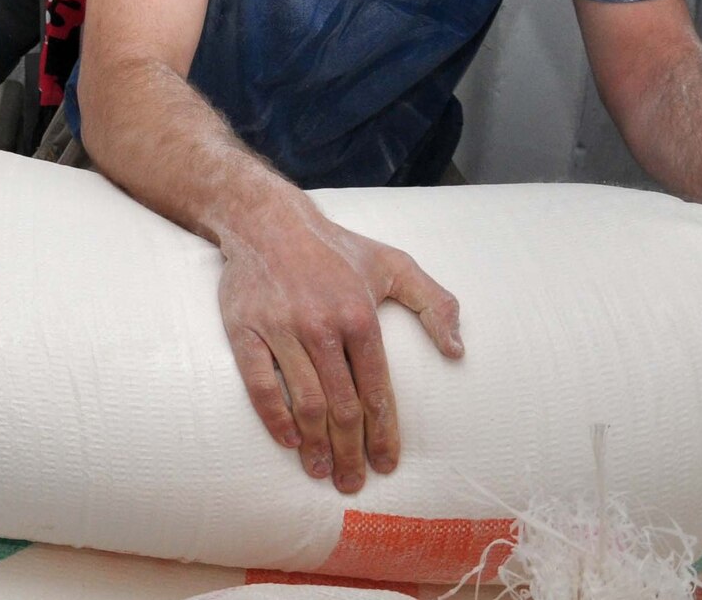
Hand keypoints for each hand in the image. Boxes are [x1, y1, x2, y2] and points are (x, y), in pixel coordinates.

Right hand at [218, 200, 462, 492]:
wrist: (266, 220)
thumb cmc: (334, 248)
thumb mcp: (393, 264)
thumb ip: (435, 302)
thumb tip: (458, 351)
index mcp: (360, 316)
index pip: (376, 390)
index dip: (383, 434)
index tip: (386, 464)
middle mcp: (322, 325)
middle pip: (342, 406)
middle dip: (350, 451)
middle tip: (353, 481)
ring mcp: (281, 328)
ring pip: (305, 401)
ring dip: (315, 444)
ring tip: (321, 470)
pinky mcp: (244, 328)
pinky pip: (259, 383)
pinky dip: (274, 417)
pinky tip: (288, 439)